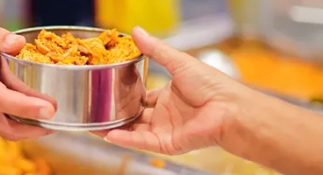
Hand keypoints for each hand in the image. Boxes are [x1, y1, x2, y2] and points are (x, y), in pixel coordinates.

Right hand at [0, 22, 55, 139]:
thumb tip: (17, 43)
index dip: (24, 106)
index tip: (48, 108)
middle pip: (3, 125)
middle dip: (32, 127)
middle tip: (55, 118)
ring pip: (2, 129)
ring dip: (28, 130)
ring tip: (51, 121)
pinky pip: (0, 125)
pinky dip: (20, 125)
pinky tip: (36, 117)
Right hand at [95, 27, 254, 154]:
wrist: (228, 108)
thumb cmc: (212, 85)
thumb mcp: (178, 62)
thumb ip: (155, 50)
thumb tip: (136, 32)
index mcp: (168, 95)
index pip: (141, 97)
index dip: (124, 95)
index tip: (107, 90)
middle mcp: (165, 114)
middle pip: (134, 116)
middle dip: (116, 115)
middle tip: (96, 110)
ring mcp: (165, 130)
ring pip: (133, 131)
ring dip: (114, 129)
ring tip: (94, 125)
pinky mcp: (167, 144)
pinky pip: (142, 142)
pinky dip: (125, 139)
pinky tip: (109, 134)